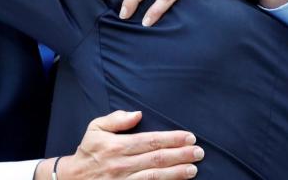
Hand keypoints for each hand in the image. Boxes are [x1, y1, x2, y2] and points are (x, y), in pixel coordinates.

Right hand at [36, 110, 202, 179]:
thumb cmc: (88, 152)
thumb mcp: (95, 128)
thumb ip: (116, 119)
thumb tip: (137, 114)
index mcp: (117, 146)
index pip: (150, 141)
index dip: (172, 139)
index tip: (189, 137)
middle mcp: (122, 165)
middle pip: (157, 159)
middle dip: (181, 155)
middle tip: (199, 152)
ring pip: (155, 177)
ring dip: (176, 173)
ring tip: (194, 169)